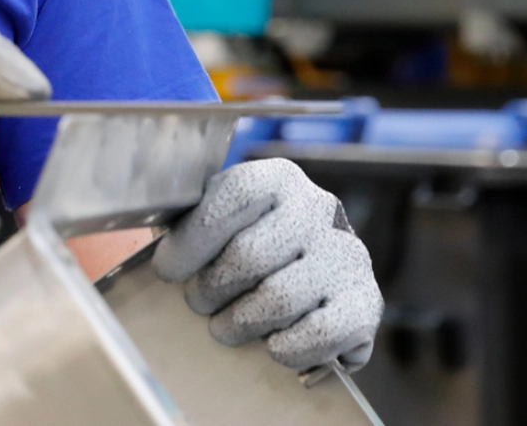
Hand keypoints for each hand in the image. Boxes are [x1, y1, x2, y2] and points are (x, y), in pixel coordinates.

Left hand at [152, 157, 380, 373]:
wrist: (312, 278)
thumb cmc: (246, 246)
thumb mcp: (216, 220)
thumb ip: (187, 224)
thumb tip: (159, 252)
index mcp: (278, 178)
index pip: (234, 197)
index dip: (193, 239)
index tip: (167, 270)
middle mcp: (319, 208)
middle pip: (250, 255)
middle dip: (211, 289)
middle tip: (199, 304)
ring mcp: (348, 254)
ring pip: (280, 298)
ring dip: (240, 323)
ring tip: (226, 327)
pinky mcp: (367, 303)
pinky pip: (318, 334)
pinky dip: (285, 348)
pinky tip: (271, 343)